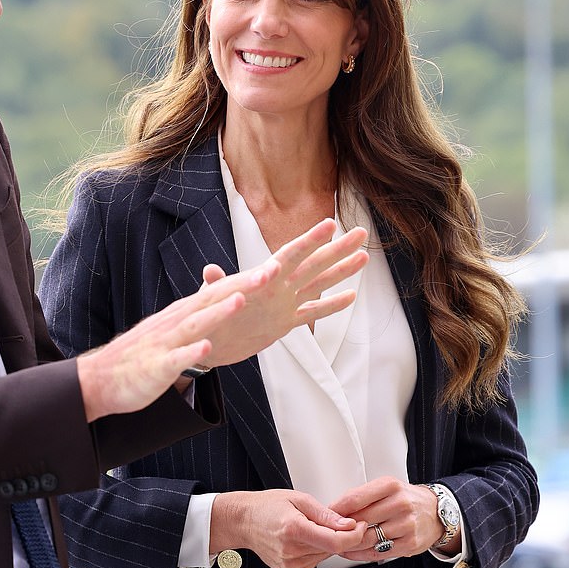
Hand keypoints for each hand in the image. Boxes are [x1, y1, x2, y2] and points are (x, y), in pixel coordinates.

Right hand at [76, 263, 279, 419]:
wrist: (101, 378)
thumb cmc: (140, 355)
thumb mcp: (172, 330)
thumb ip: (196, 314)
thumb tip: (220, 298)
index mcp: (181, 314)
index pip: (217, 293)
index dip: (246, 280)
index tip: (273, 268)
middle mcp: (174, 323)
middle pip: (211, 301)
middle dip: (241, 286)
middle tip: (269, 273)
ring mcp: (165, 344)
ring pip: (195, 325)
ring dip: (218, 313)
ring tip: (241, 301)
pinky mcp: (156, 367)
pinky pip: (175, 359)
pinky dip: (191, 353)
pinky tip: (207, 348)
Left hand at [198, 219, 367, 368]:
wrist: (205, 343)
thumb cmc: (205, 317)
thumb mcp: (208, 300)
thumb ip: (214, 285)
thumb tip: (211, 270)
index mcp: (262, 279)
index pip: (290, 255)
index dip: (310, 240)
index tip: (330, 224)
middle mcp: (278, 288)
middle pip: (314, 264)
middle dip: (338, 249)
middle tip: (361, 233)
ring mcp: (284, 305)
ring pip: (319, 284)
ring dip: (341, 272)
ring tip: (364, 257)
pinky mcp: (283, 324)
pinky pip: (312, 313)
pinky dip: (331, 306)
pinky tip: (350, 296)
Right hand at [211, 489, 366, 567]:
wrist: (244, 522)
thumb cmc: (268, 507)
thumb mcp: (299, 499)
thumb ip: (326, 514)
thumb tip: (349, 524)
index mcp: (293, 529)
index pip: (335, 541)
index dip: (354, 535)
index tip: (359, 524)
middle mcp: (290, 551)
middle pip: (333, 549)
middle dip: (342, 536)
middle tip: (338, 522)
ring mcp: (289, 565)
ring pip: (325, 557)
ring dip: (328, 544)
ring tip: (314, 529)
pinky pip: (314, 563)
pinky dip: (316, 552)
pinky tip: (304, 541)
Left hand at [329, 476, 449, 560]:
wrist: (435, 512)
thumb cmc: (406, 499)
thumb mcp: (386, 488)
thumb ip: (361, 497)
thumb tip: (333, 510)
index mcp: (390, 486)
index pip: (354, 498)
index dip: (336, 509)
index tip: (325, 515)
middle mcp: (400, 504)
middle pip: (359, 520)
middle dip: (340, 528)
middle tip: (327, 532)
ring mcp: (407, 525)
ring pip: (367, 538)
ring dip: (348, 543)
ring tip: (336, 543)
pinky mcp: (410, 543)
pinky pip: (378, 552)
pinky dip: (360, 554)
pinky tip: (351, 552)